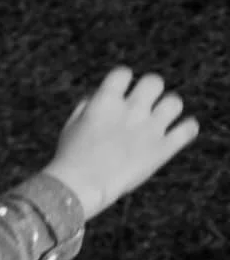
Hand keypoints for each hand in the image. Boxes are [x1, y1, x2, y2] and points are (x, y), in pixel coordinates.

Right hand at [47, 66, 200, 219]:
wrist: (80, 186)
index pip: (123, 73)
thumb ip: (87, 106)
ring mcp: (149, 128)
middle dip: (149, 90)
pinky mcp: (163, 148)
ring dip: (168, 108)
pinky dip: (186, 129)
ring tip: (160, 120)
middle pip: (154, 81)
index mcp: (105, 101)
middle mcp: (131, 110)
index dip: (122, 80)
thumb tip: (98, 96)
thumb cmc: (70, 157)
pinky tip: (178, 133)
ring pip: (175, 102)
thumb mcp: (71, 126)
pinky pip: (188, 129)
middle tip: (144, 104)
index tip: (120, 91)